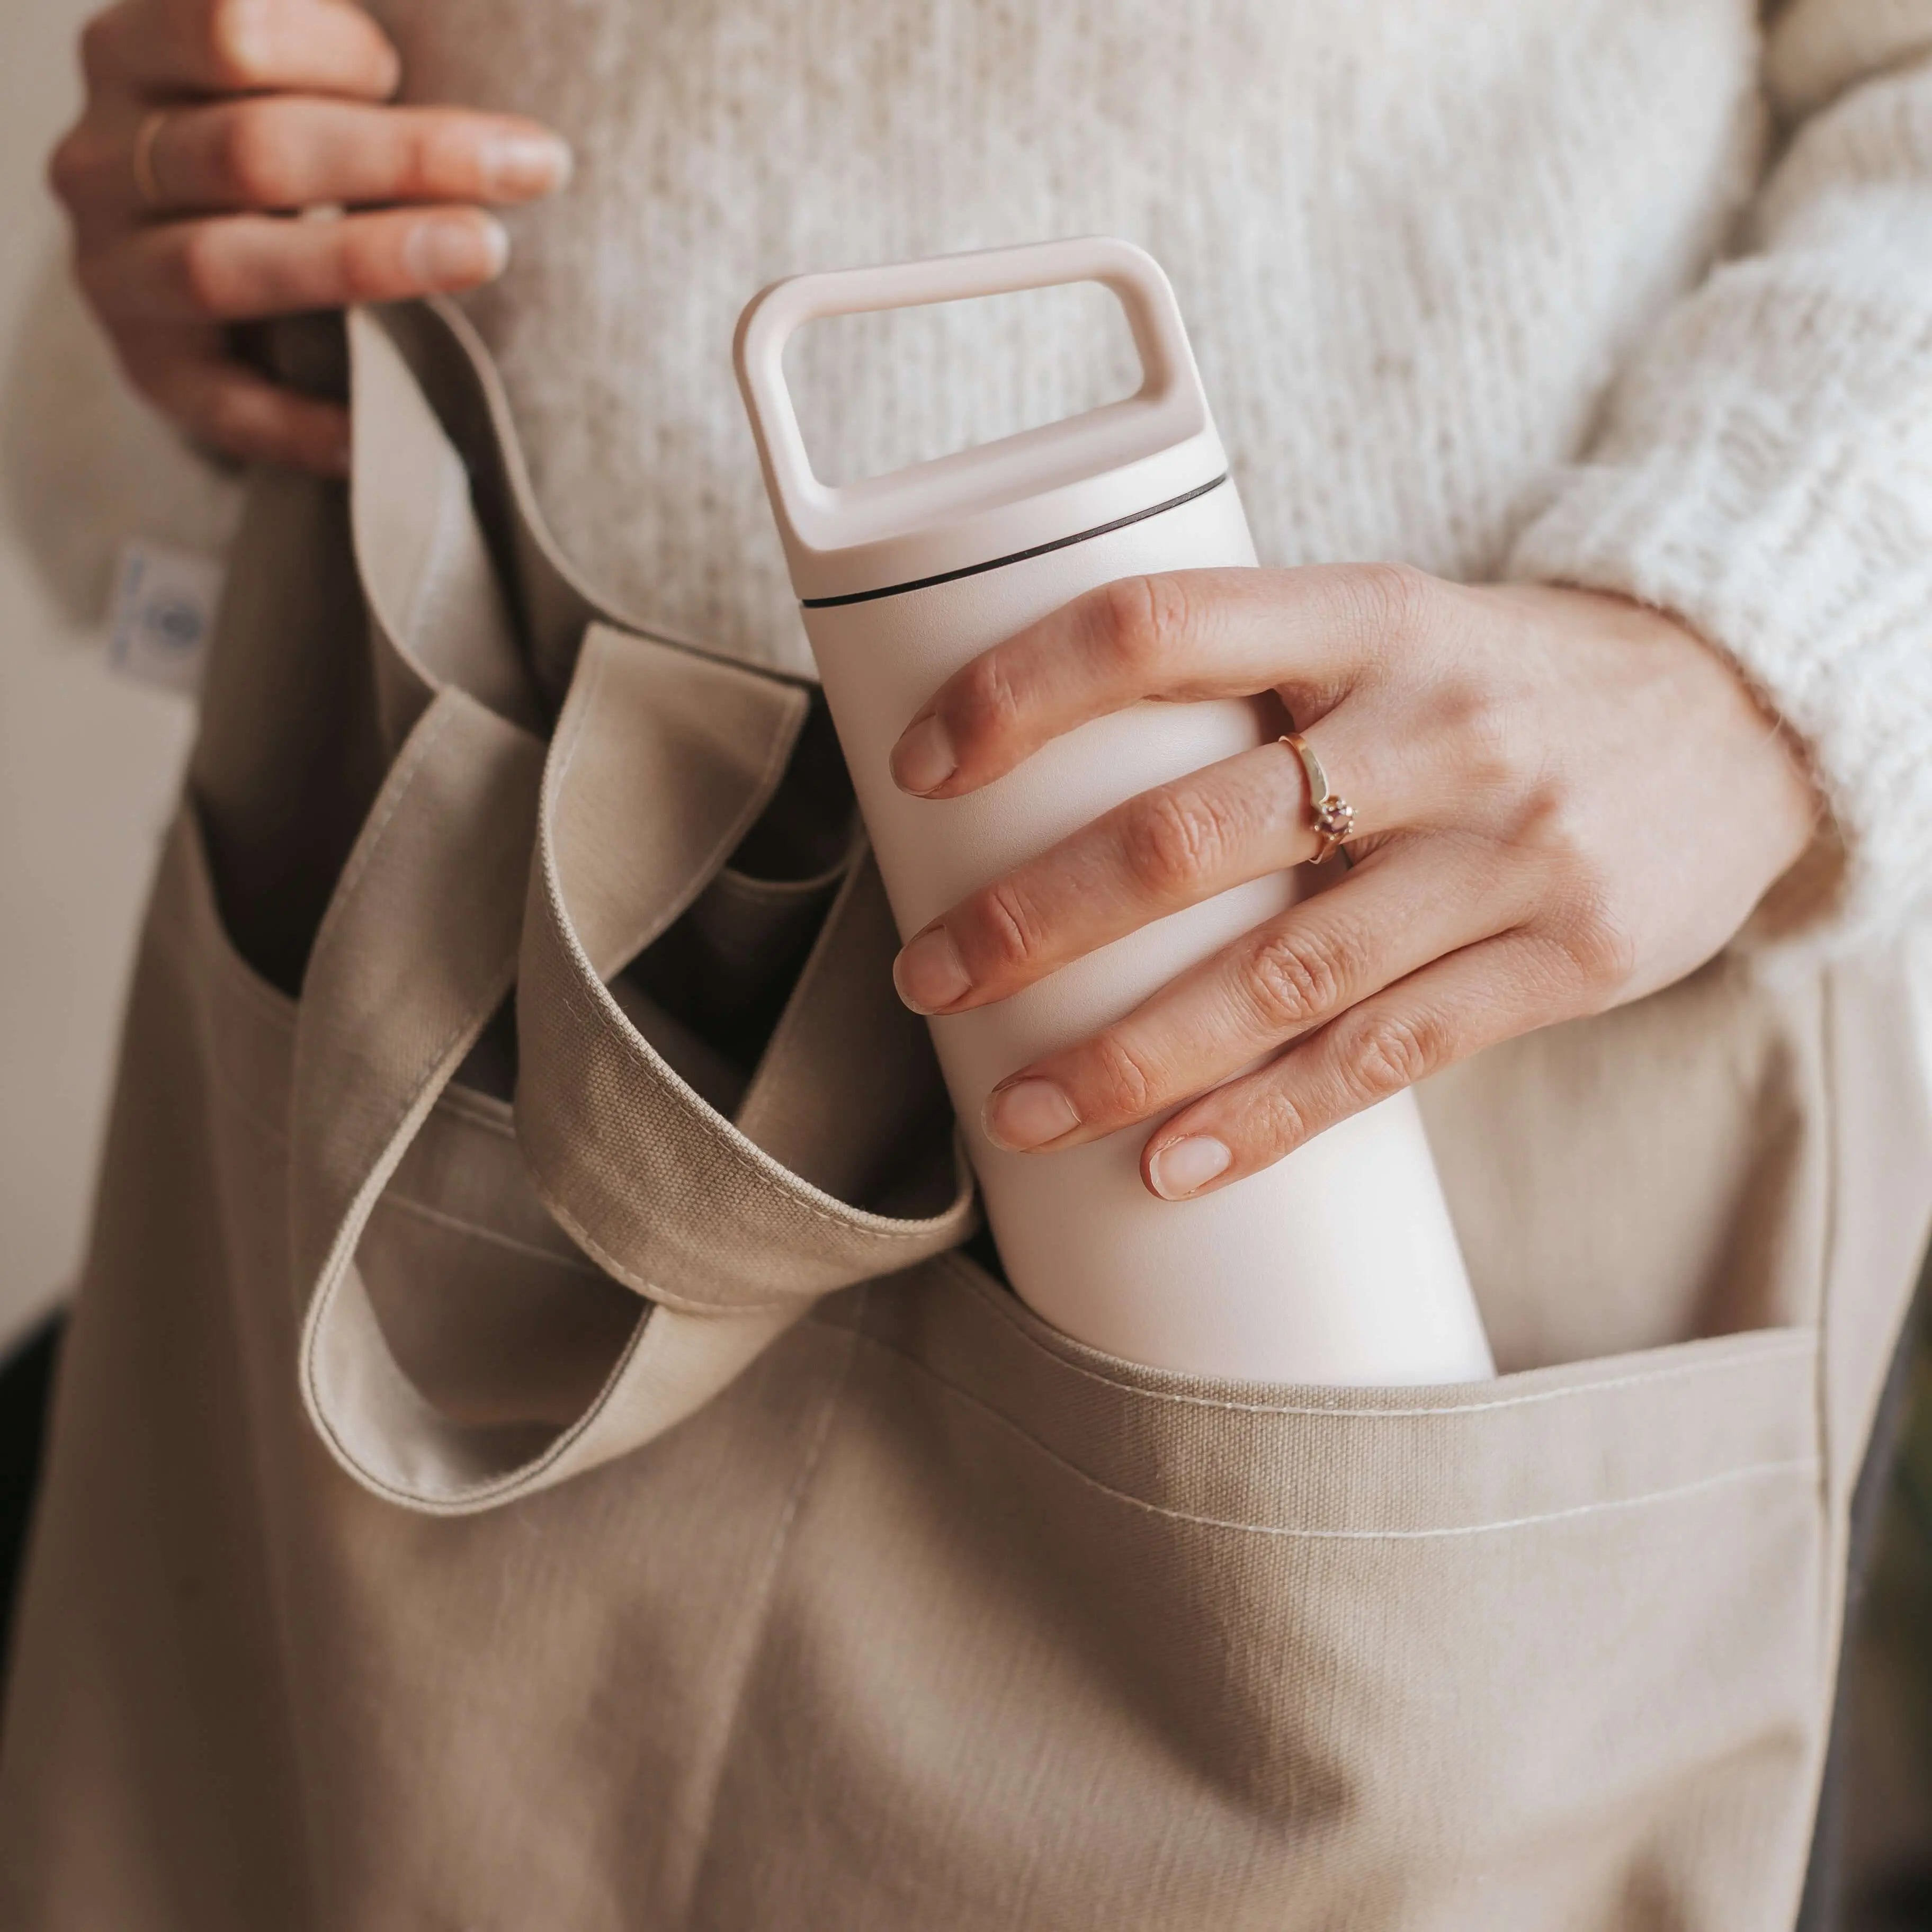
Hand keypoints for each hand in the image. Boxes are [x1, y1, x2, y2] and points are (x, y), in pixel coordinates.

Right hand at [49, 0, 571, 473]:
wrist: (195, 243)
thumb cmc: (278, 132)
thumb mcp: (289, 65)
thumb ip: (334, 43)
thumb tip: (449, 45)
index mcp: (135, 51)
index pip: (231, 30)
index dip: (338, 49)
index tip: (407, 68)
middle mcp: (104, 158)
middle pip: (252, 153)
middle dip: (404, 157)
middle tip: (535, 166)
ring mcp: (117, 271)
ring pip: (229, 265)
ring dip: (364, 262)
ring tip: (482, 252)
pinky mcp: (152, 370)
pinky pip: (223, 404)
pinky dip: (304, 421)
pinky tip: (383, 421)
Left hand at [886, 567, 1818, 1200]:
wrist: (1748, 716)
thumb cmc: (1516, 679)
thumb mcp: (1401, 629)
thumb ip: (1262, 688)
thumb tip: (1062, 780)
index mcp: (1369, 616)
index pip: (1155, 626)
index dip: (1019, 692)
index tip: (921, 766)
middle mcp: (1434, 728)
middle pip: (1188, 835)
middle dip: (1032, 918)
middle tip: (929, 977)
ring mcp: (1504, 852)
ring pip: (1276, 975)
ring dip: (1126, 1054)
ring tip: (1018, 1108)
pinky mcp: (1559, 962)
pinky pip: (1383, 1058)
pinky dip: (1264, 1120)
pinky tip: (1169, 1165)